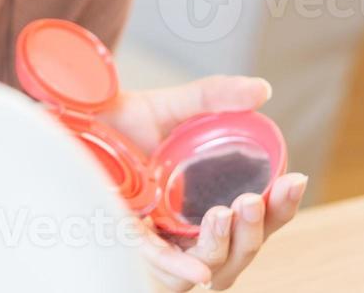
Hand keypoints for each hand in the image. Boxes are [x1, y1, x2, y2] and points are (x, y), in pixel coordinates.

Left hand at [97, 76, 308, 289]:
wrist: (67, 119)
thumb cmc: (119, 123)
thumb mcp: (172, 108)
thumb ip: (214, 97)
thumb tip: (262, 89)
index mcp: (209, 198)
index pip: (258, 213)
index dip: (281, 204)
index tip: (296, 179)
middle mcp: (190, 225)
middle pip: (243, 244)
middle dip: (261, 226)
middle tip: (260, 198)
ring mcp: (163, 238)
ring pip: (211, 261)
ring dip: (227, 242)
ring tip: (233, 211)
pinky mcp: (129, 242)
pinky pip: (159, 264)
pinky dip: (180, 269)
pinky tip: (201, 273)